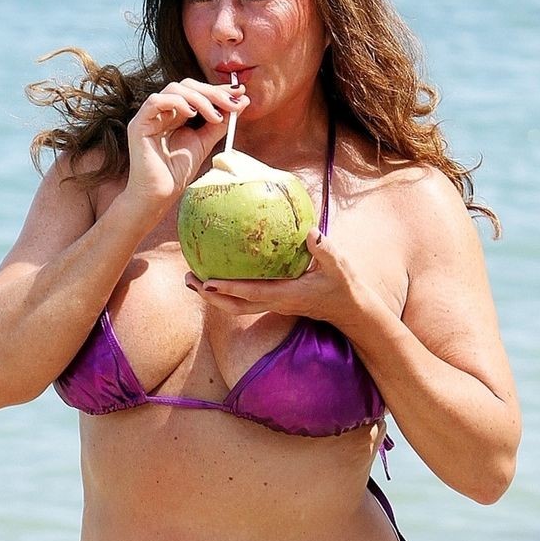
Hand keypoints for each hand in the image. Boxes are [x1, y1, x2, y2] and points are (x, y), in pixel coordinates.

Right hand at [124, 78, 247, 212]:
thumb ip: (220, 123)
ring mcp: (150, 116)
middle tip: (231, 103)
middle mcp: (162, 111)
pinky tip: (191, 113)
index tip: (240, 92)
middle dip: (212, 92)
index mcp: (176, 114)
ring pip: (174, 89)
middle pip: (187, 86)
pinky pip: (156, 101)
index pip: (197, 92)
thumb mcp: (205, 143)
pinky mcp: (139, 124)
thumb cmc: (177, 172)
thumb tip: (241, 102)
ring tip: (214, 116)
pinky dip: (176, 102)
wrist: (160, 195)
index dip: (218, 89)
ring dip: (199, 98)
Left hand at [184, 228, 366, 333]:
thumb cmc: (344, 286)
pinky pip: (246, 299)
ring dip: (214, 296)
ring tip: (193, 280)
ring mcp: (274, 304)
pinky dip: (228, 290)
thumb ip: (324, 249)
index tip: (208, 282)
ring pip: (238, 306)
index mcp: (287, 295)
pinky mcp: (275, 301)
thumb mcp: (339, 265)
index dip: (229, 289)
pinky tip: (219, 274)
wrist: (350, 309)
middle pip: (235, 306)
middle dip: (211, 296)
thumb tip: (309, 231)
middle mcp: (276, 303)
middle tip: (189, 280)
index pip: (252, 293)